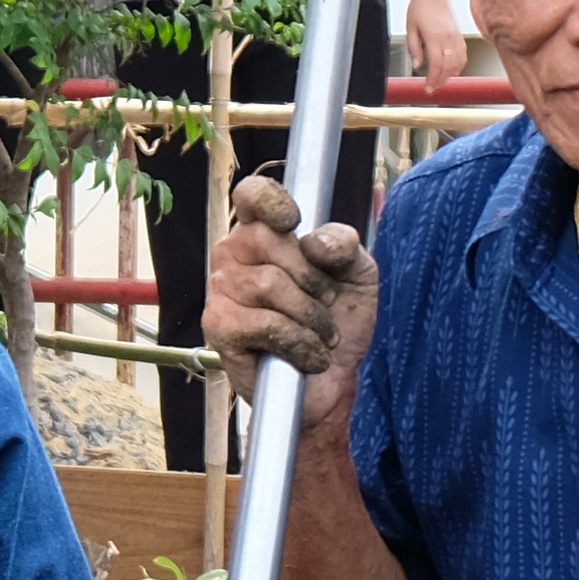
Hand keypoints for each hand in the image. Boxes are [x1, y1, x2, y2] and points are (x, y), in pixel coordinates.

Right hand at [205, 170, 377, 403]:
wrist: (336, 384)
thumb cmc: (343, 324)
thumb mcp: (358, 275)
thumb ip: (344, 246)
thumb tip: (317, 242)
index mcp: (263, 233)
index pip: (252, 195)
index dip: (271, 201)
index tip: (295, 222)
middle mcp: (234, 257)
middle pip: (268, 239)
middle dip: (313, 278)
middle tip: (327, 306)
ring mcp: (221, 293)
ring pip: (268, 284)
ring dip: (310, 316)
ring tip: (321, 336)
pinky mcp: (220, 330)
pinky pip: (264, 322)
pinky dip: (298, 342)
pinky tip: (308, 356)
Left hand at [402, 0, 471, 84]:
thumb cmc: (419, 8)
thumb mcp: (410, 28)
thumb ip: (414, 48)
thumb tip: (417, 66)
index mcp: (434, 36)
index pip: (436, 64)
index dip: (432, 79)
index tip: (427, 88)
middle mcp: (448, 37)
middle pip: (448, 66)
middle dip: (440, 80)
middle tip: (432, 88)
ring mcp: (456, 36)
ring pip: (458, 62)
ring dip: (450, 75)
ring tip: (440, 81)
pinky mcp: (460, 34)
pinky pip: (463, 54)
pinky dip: (459, 65)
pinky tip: (452, 71)